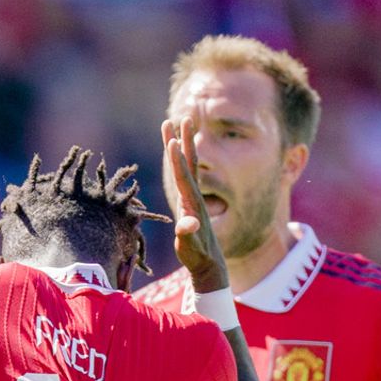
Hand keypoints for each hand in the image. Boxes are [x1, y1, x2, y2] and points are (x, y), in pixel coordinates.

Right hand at [160, 117, 228, 292]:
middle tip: (180, 117)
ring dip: (181, 144)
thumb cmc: (197, 256)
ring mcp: (193, 196)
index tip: (171, 140)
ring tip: (175, 125)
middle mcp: (194, 195)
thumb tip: (189, 224)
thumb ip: (189, 235)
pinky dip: (180, 159)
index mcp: (193, 203)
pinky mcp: (190, 200)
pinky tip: (175, 151)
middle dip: (184, 140)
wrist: (209, 262)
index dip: (177, 159)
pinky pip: (184, 173)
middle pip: (189, 161)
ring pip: (187, 164)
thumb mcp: (191, 247)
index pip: (184, 176)